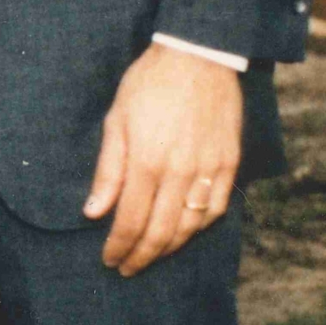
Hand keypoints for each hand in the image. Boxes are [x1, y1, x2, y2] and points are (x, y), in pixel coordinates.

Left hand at [83, 42, 242, 275]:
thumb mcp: (116, 120)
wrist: (198, 57)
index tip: (110, 260)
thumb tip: (94, 212)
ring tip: (152, 254)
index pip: (131, 221)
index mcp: (148, 161)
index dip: (119, 246)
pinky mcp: (231, 164)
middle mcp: (181, 172)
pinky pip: (217, 209)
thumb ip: (108, 170)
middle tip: (128, 268)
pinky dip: (200, 228)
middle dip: (142, 256)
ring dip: (170, 247)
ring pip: (191, 226)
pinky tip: (185, 233)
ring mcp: (211, 169)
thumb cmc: (148, 85)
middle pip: (162, 231)